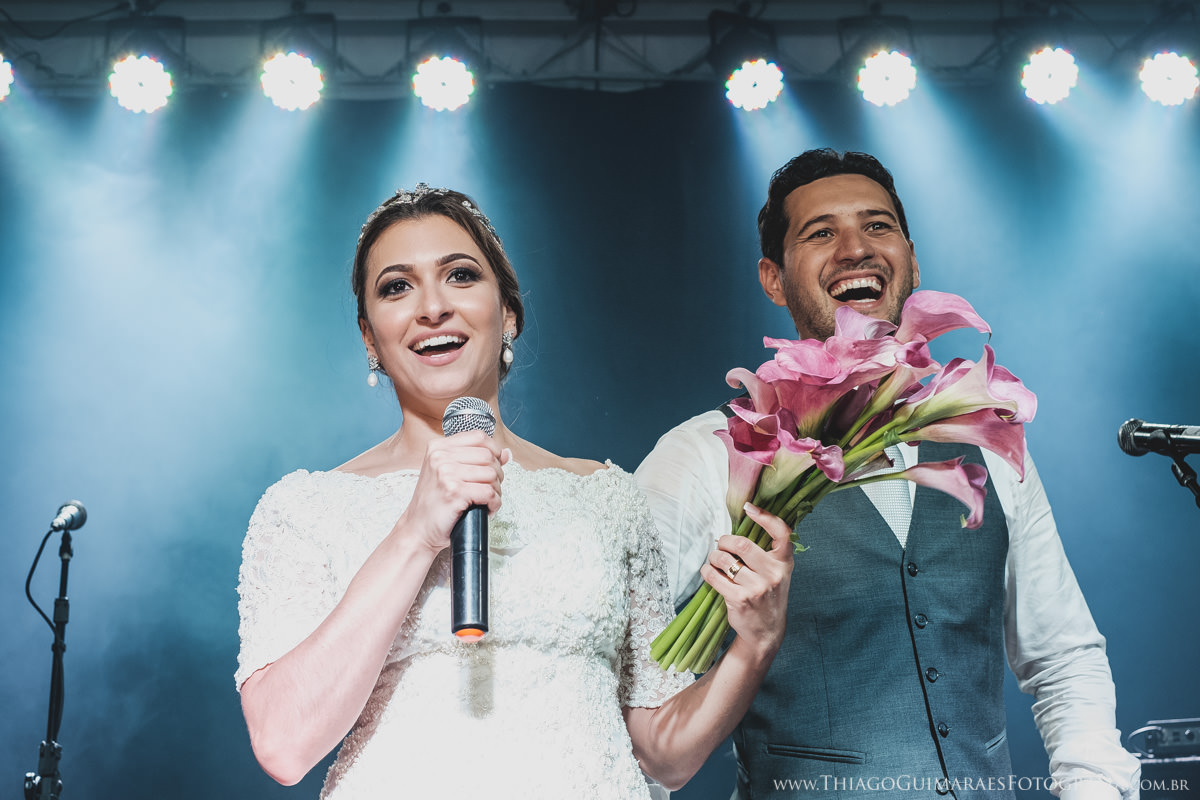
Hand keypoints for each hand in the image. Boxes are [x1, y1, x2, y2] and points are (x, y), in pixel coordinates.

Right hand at [398, 431, 508, 553]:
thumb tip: (506, 453)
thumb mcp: (449, 473)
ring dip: (496, 491)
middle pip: (489, 456)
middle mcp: (440, 456)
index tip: (492, 466)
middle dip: (497, 475)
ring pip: (492, 474)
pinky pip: (489, 493)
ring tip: (486, 501)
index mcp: (438, 447)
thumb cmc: (434, 503)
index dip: (494, 451)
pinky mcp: (454, 492)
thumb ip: (475, 460)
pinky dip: (494, 504)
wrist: (418, 529)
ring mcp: (446, 473)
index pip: (479, 437)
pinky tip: (486, 510)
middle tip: (489, 489)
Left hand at [700, 502, 792, 657]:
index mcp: (784, 562)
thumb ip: (767, 552)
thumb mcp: (777, 572)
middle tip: (721, 545)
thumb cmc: (768, 595)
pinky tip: (710, 573)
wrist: (766, 631)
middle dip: (724, 541)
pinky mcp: (740, 600)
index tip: (748, 508)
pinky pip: (714, 577)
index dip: (765, 517)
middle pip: (741, 544)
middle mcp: (773, 574)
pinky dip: (707, 572)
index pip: (781, 532)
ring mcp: (757, 588)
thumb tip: (741, 525)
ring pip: (724, 560)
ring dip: (714, 557)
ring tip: (715, 561)